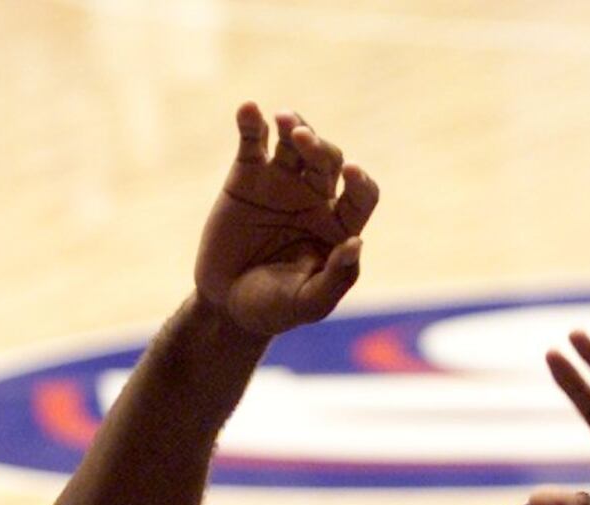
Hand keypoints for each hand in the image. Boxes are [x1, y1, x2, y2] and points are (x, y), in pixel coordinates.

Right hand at [194, 103, 377, 339]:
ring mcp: (281, 183)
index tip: (352, 174)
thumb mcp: (309, 303)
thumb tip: (357, 243)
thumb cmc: (275, 309)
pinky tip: (249, 109)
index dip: (361, 182)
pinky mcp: (247, 175)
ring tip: (283, 121)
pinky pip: (253, 141)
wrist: (227, 304)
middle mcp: (316, 199)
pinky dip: (251, 122)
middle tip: (303, 141)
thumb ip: (336, 278)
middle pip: (329, 160)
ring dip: (294, 125)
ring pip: (295, 141)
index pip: (362, 195)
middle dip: (320, 147)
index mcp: (340, 227)